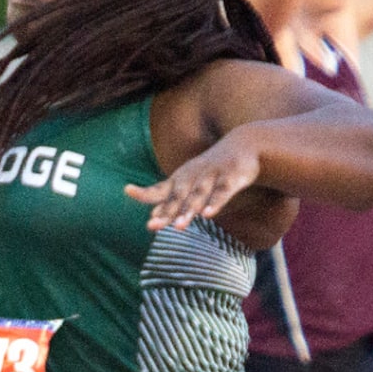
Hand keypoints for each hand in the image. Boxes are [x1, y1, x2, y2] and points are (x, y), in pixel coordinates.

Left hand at [125, 139, 259, 231]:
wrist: (244, 144)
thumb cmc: (211, 170)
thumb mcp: (190, 182)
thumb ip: (172, 200)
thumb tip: (153, 216)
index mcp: (181, 179)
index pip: (159, 188)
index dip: (144, 191)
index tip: (128, 190)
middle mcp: (193, 177)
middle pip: (177, 196)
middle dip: (166, 211)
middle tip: (153, 226)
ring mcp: (212, 176)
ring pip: (198, 195)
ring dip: (188, 210)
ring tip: (179, 227)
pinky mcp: (232, 178)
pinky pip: (223, 192)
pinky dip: (215, 202)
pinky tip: (208, 214)